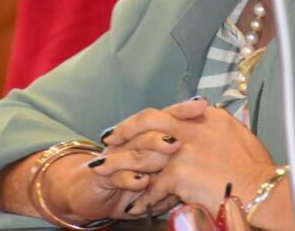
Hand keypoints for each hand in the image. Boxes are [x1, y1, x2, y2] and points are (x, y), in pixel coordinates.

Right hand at [77, 98, 208, 217]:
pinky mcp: (102, 176)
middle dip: (171, 124)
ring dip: (154, 148)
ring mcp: (116, 157)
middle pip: (151, 127)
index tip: (203, 103)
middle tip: (191, 123)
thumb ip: (179, 164)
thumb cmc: (129, 180)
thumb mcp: (159, 175)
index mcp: (146, 136)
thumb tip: (205, 156)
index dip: (183, 109)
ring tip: (172, 147)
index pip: (166, 117)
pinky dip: (129, 178)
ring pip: (136, 150)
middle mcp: (131, 142)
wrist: (90, 192)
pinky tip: (141, 181)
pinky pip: (117, 175)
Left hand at [104, 100, 276, 215]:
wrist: (262, 190)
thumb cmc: (257, 170)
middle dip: (126, 128)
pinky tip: (134, 206)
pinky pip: (152, 187)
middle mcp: (193, 127)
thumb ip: (216, 128)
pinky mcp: (180, 172)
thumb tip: (208, 120)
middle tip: (111, 138)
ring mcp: (184, 148)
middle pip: (149, 118)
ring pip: (144, 152)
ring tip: (111, 174)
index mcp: (207, 117)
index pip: (169, 111)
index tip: (135, 124)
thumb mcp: (238, 135)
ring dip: (125, 165)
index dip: (147, 118)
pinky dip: (141, 199)